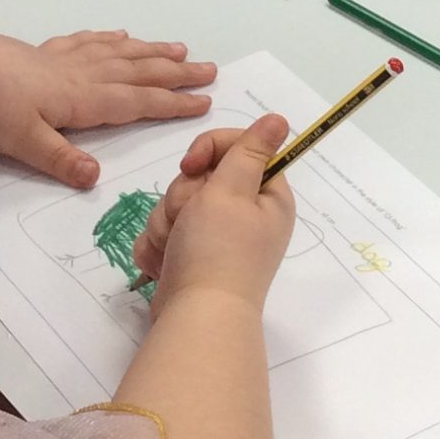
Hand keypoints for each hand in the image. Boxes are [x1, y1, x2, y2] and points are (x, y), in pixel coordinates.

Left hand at [0, 26, 216, 187]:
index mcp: (81, 99)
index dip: (172, 103)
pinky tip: (120, 35)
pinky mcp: (43, 51)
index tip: (205, 103)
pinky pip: (89, 41)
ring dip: (151, 51)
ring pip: (119, 53)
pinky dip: (110, 38)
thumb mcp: (21, 143)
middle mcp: (81, 74)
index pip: (136, 101)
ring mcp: (63, 58)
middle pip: (137, 71)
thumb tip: (97, 179)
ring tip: (179, 48)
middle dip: (176, 72)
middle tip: (211, 69)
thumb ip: (60, 160)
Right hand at [132, 115, 295, 307]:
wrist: (194, 319)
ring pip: (176, 204)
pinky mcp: (189, 256)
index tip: (192, 165)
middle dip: (183, 196)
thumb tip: (280, 119)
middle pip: (200, 176)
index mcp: (266, 197)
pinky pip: (164, 233)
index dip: (209, 149)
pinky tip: (163, 264)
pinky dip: (159, 246)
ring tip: (175, 248)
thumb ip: (249, 151)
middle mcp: (245, 216)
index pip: (236, 147)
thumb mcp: (232, 191)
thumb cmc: (217, 251)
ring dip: (167, 223)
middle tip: (189, 220)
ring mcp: (215, 238)